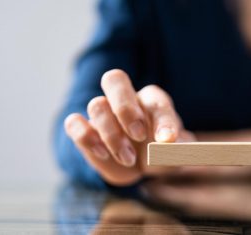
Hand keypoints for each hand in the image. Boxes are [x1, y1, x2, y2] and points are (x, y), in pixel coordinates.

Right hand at [64, 69, 188, 185]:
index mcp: (151, 101)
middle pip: (114, 79)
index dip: (162, 119)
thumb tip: (170, 144)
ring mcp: (103, 114)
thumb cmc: (159, 155)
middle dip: (125, 108)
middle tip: (138, 135)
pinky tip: (103, 153)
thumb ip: (177, 152)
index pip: (155, 101)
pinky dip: (86, 137)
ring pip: (95, 104)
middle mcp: (125, 100)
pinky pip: (73, 122)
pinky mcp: (86, 130)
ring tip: (129, 159)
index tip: (167, 141)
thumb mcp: (174, 157)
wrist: (138, 169)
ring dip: (112, 135)